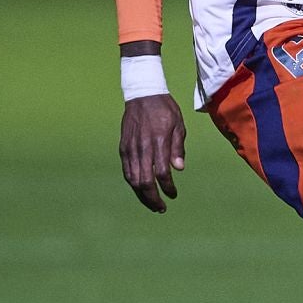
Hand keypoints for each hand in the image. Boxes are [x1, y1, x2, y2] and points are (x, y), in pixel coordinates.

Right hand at [120, 93, 186, 212]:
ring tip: (151, 203)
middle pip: (144, 181)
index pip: (161, 173)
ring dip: (142, 194)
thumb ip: (177, 148)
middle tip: (161, 208)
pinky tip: (140, 189)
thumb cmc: (165, 110)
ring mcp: (130, 148)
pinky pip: (126, 171)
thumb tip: (178, 169)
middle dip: (153, 198)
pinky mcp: (123, 148)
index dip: (167, 187)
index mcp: (157, 142)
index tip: (173, 194)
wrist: (143, 95)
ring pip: (133, 179)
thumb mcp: (178, 125)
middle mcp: (141, 147)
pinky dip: (133, 183)